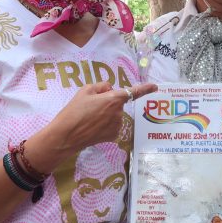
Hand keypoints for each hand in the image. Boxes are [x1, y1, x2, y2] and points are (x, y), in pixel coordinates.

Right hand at [32, 81, 157, 168]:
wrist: (66, 135)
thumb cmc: (74, 110)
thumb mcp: (85, 91)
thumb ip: (101, 86)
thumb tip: (109, 89)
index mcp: (114, 99)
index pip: (133, 92)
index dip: (145, 89)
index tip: (155, 87)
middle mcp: (119, 113)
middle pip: (117, 103)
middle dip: (108, 102)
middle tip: (91, 106)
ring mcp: (117, 126)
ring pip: (114, 114)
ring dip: (106, 113)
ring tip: (89, 117)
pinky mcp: (113, 136)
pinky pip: (112, 125)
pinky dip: (105, 124)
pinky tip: (93, 126)